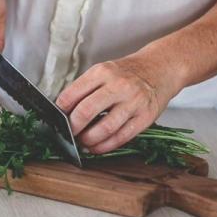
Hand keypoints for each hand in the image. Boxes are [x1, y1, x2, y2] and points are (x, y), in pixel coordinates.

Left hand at [55, 54, 181, 153]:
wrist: (160, 69)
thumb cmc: (126, 73)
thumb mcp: (103, 71)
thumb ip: (85, 88)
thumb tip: (64, 110)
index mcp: (101, 72)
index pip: (72, 94)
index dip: (61, 110)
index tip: (57, 119)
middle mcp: (117, 85)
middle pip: (86, 111)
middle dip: (73, 127)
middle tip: (69, 134)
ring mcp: (133, 102)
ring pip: (105, 127)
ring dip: (89, 140)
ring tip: (83, 143)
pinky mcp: (146, 117)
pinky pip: (123, 136)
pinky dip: (106, 145)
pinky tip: (98, 147)